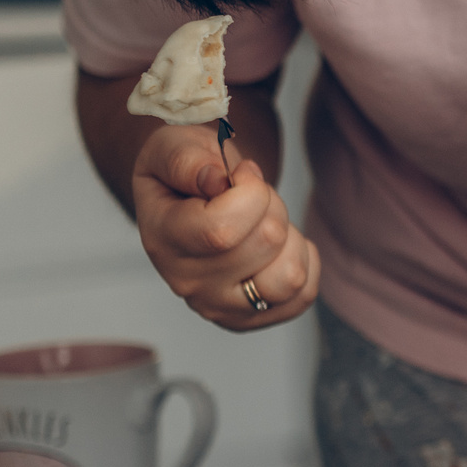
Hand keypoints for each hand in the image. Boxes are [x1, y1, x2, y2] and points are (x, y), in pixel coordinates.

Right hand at [133, 123, 320, 329]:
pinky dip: (302, 260)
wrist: (190, 200)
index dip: (250, 192)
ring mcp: (220, 308)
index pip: (222, 232)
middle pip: (266, 243)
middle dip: (271, 204)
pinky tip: (277, 245)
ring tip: (263, 223)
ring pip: (290, 277)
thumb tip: (215, 180)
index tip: (243, 172)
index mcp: (163, 239)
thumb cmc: (185, 172)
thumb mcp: (172, 147)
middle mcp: (187, 283)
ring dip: (289, 237)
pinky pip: (304, 293)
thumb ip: (186, 159)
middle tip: (252, 196)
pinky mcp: (251, 319)